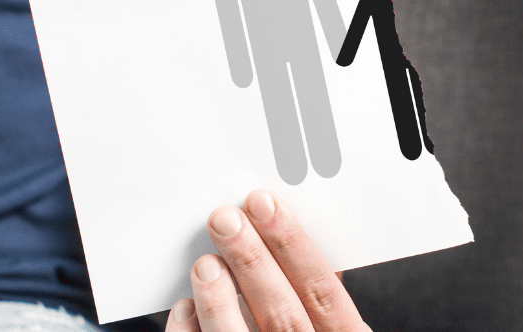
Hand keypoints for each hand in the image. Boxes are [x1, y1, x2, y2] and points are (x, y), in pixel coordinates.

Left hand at [167, 190, 369, 331]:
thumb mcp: (336, 330)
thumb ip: (319, 298)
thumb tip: (287, 238)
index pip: (321, 290)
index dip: (292, 245)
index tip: (264, 204)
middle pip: (283, 312)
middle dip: (253, 261)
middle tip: (225, 219)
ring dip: (221, 301)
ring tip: (205, 264)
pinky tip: (186, 308)